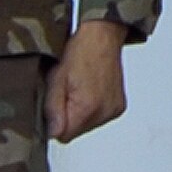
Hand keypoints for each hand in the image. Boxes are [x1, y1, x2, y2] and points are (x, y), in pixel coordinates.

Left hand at [45, 18, 127, 141]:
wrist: (103, 35)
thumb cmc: (81, 50)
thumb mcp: (56, 78)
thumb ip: (52, 109)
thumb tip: (52, 132)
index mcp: (88, 107)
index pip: (64, 136)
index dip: (55, 121)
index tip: (55, 104)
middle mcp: (105, 111)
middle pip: (76, 132)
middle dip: (68, 117)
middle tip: (68, 91)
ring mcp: (114, 109)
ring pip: (87, 125)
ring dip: (81, 113)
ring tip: (80, 88)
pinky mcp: (119, 106)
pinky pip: (99, 117)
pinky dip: (93, 108)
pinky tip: (91, 90)